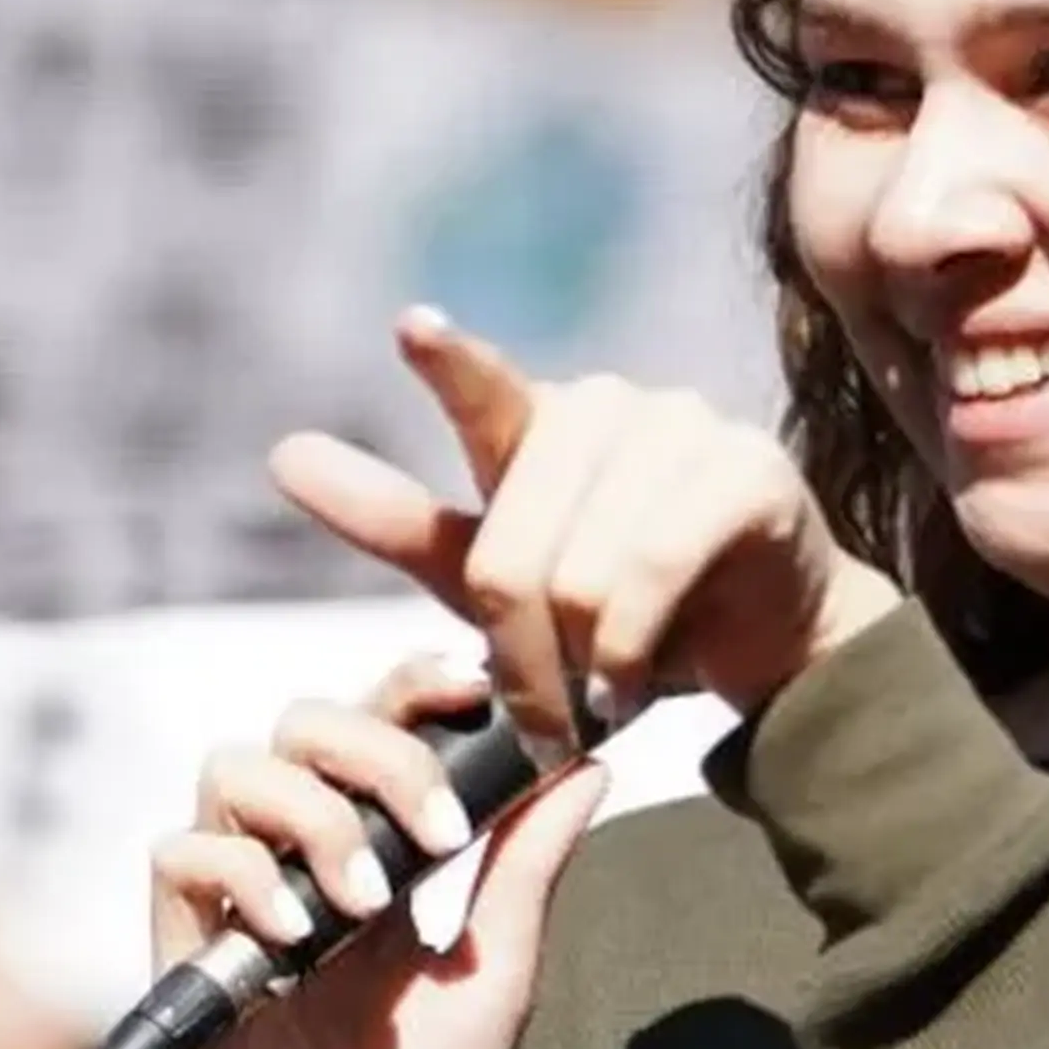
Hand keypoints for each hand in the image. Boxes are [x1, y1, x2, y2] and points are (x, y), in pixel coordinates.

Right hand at [150, 653, 612, 1048]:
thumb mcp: (499, 969)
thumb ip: (528, 861)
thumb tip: (593, 762)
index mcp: (378, 838)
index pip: (380, 714)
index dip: (416, 684)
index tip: (474, 689)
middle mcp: (300, 846)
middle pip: (305, 719)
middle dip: (376, 755)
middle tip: (434, 837)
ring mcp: (237, 890)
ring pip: (237, 769)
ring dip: (312, 820)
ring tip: (365, 907)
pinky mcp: (183, 942)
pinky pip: (183, 854)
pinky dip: (244, 879)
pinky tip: (298, 941)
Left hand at [268, 306, 901, 761]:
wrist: (765, 646)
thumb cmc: (624, 613)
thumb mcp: (496, 584)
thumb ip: (404, 525)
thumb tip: (284, 453)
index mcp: (540, 425)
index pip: (481, 391)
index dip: (448, 363)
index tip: (410, 329)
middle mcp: (608, 407)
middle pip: (510, 550)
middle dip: (515, 657)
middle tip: (542, 720)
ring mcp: (683, 427)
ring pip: (580, 573)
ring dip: (580, 668)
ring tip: (601, 699)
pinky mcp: (747, 470)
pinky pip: (655, 570)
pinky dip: (631, 652)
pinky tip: (636, 684)